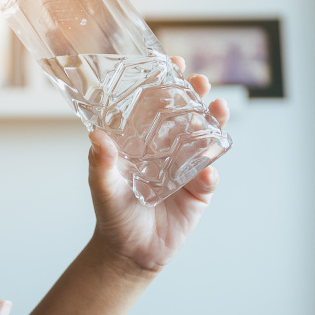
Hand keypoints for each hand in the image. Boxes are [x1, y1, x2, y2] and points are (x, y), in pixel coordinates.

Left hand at [87, 56, 229, 273]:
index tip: (173, 62)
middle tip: (199, 82)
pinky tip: (207, 171)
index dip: (166, 83)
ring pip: (206, 139)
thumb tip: (96, 136)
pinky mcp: (199, 192)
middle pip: (187, 115)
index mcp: (144, 140)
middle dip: (196, 96)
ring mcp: (186, 168)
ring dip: (214, 123)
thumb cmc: (113, 214)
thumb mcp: (102, 186)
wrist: (129, 252)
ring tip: (218, 110)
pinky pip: (209, 177)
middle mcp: (168, 149)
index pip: (158, 104)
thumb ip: (101, 162)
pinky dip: (210, 172)